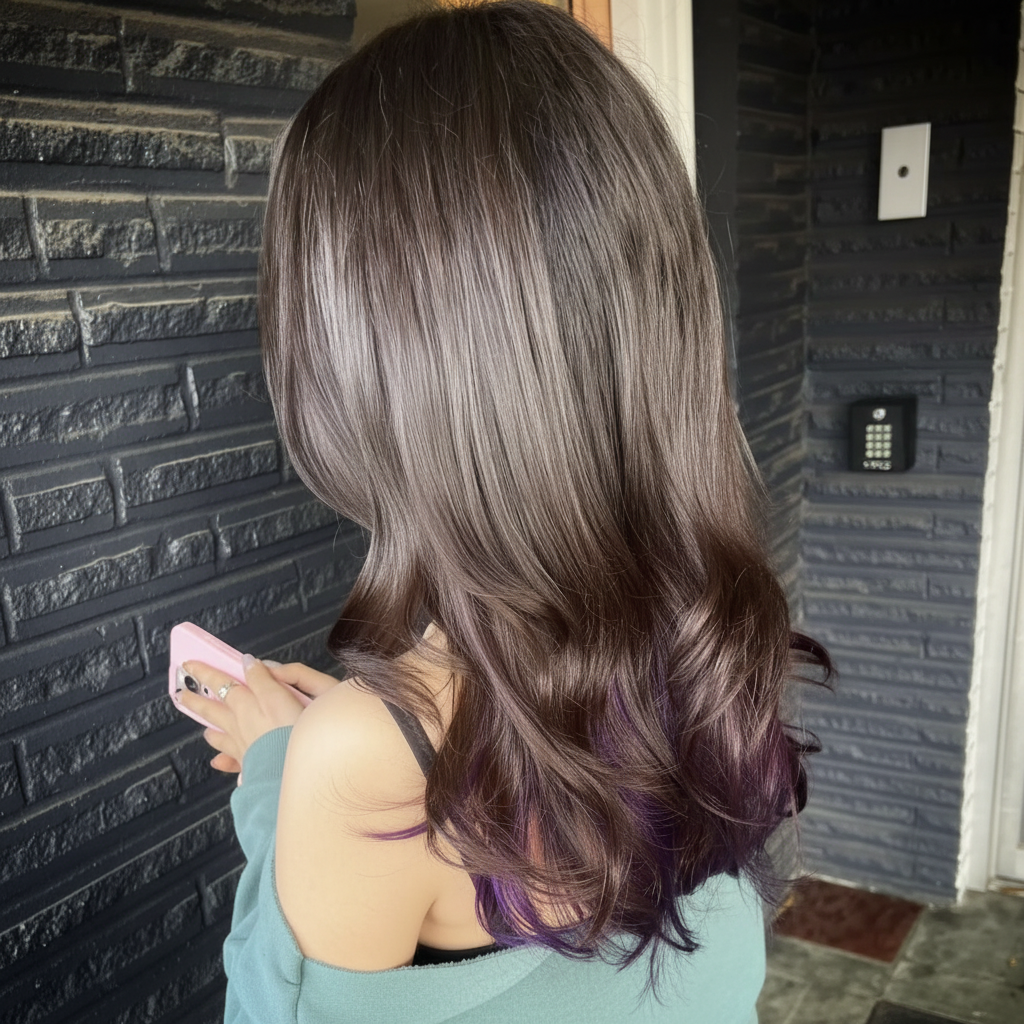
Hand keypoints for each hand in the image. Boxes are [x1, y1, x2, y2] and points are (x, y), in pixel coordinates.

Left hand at [176, 656, 339, 775]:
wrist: (287, 771)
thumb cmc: (287, 733)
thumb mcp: (278, 696)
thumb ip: (261, 679)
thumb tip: (247, 662)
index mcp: (244, 706)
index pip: (221, 684)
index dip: (206, 673)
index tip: (189, 666)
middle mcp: (238, 726)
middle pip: (213, 710)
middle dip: (197, 702)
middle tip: (182, 695)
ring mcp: (242, 747)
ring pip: (221, 737)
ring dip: (212, 731)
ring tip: (205, 730)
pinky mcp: (251, 766)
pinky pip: (232, 762)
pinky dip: (225, 761)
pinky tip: (220, 762)